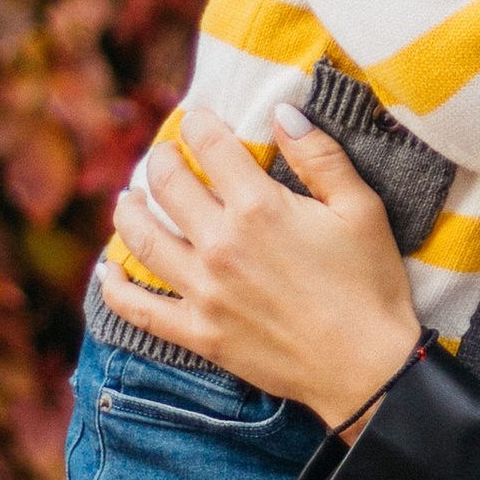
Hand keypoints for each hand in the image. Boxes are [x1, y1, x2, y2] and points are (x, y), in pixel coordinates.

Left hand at [109, 105, 422, 428]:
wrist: (368, 369)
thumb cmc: (371, 284)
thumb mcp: (360, 209)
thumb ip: (320, 155)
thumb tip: (283, 111)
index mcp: (259, 207)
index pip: (210, 146)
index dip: (198, 124)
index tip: (196, 119)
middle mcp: (221, 244)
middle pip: (167, 185)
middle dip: (159, 160)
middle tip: (162, 155)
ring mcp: (204, 291)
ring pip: (142, 239)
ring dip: (128, 211)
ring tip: (128, 199)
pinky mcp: (199, 333)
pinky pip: (139, 309)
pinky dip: (115, 289)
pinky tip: (108, 272)